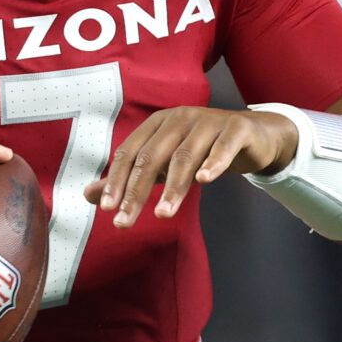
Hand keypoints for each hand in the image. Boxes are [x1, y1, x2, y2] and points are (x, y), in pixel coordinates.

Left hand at [83, 107, 298, 228]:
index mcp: (158, 124)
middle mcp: (179, 118)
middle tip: (124, 222)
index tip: (107, 211)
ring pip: (185, 156)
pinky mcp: (236, 128)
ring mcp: (208, 122)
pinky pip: (223, 146)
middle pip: (152, 157)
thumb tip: (89, 196)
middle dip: (136, 191)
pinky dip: (213, 162)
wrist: (252, 135)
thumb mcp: (163, 164)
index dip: (116, 181)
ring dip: (173, 187)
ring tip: (162, 215)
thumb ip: (129, 179)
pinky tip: (204, 181)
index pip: (130, 153)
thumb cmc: (201, 149)